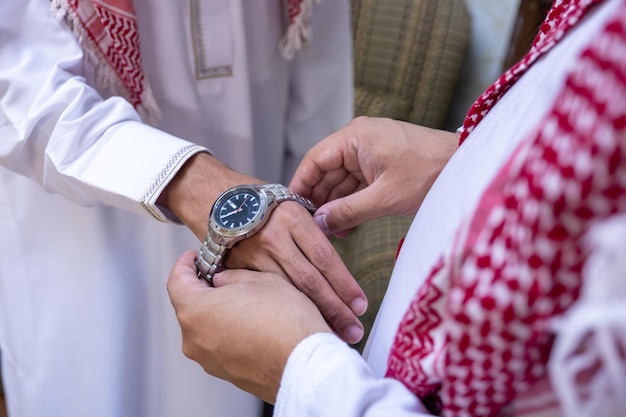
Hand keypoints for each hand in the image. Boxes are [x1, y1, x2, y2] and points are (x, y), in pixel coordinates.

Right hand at [158, 152, 366, 343]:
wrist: (215, 195)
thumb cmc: (260, 200)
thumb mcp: (291, 203)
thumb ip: (312, 232)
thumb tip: (334, 263)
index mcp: (293, 217)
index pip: (326, 257)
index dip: (345, 284)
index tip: (360, 304)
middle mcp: (275, 236)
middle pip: (310, 280)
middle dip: (335, 308)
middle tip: (353, 330)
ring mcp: (254, 254)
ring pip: (288, 291)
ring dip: (313, 315)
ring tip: (333, 333)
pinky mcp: (238, 267)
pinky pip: (266, 292)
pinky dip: (285, 310)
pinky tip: (298, 325)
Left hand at [167, 250, 332, 403]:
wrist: (306, 363)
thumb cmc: (286, 321)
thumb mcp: (260, 280)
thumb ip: (232, 277)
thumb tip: (223, 280)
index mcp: (196, 311)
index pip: (177, 281)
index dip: (185, 264)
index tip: (194, 258)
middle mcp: (195, 340)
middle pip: (190, 306)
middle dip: (205, 288)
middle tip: (224, 274)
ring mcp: (210, 360)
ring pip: (206, 327)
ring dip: (219, 312)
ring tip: (246, 300)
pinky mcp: (226, 373)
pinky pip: (220, 346)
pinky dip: (230, 332)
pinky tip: (254, 323)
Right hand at [289, 117, 458, 235]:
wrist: (465, 167)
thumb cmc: (430, 173)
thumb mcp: (385, 197)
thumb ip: (348, 211)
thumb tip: (320, 224)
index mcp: (355, 137)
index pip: (314, 160)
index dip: (300, 185)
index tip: (290, 209)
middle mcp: (358, 140)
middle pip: (326, 172)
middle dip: (320, 201)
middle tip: (313, 228)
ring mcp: (370, 152)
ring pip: (341, 181)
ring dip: (336, 205)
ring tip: (333, 233)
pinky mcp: (380, 164)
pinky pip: (357, 184)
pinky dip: (351, 203)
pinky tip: (348, 225)